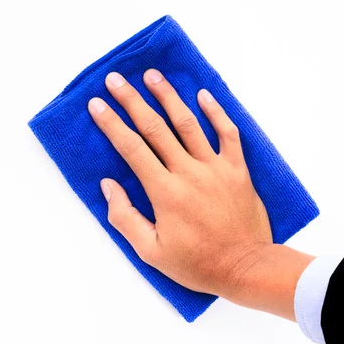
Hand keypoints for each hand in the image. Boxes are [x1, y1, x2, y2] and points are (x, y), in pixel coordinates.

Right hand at [88, 69, 313, 320]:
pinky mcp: (238, 169)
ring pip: (189, 123)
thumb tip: (109, 185)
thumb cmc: (197, 263)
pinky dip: (216, 112)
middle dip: (132, 101)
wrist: (246, 268)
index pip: (131, 149)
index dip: (111, 124)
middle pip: (155, 127)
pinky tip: (203, 94)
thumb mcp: (151, 251)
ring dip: (168, 96)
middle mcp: (189, 172)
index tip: (96, 105)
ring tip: (152, 75)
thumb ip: (125, 217)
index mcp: (165, 192)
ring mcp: (216, 167)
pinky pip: (228, 133)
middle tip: (115, 80)